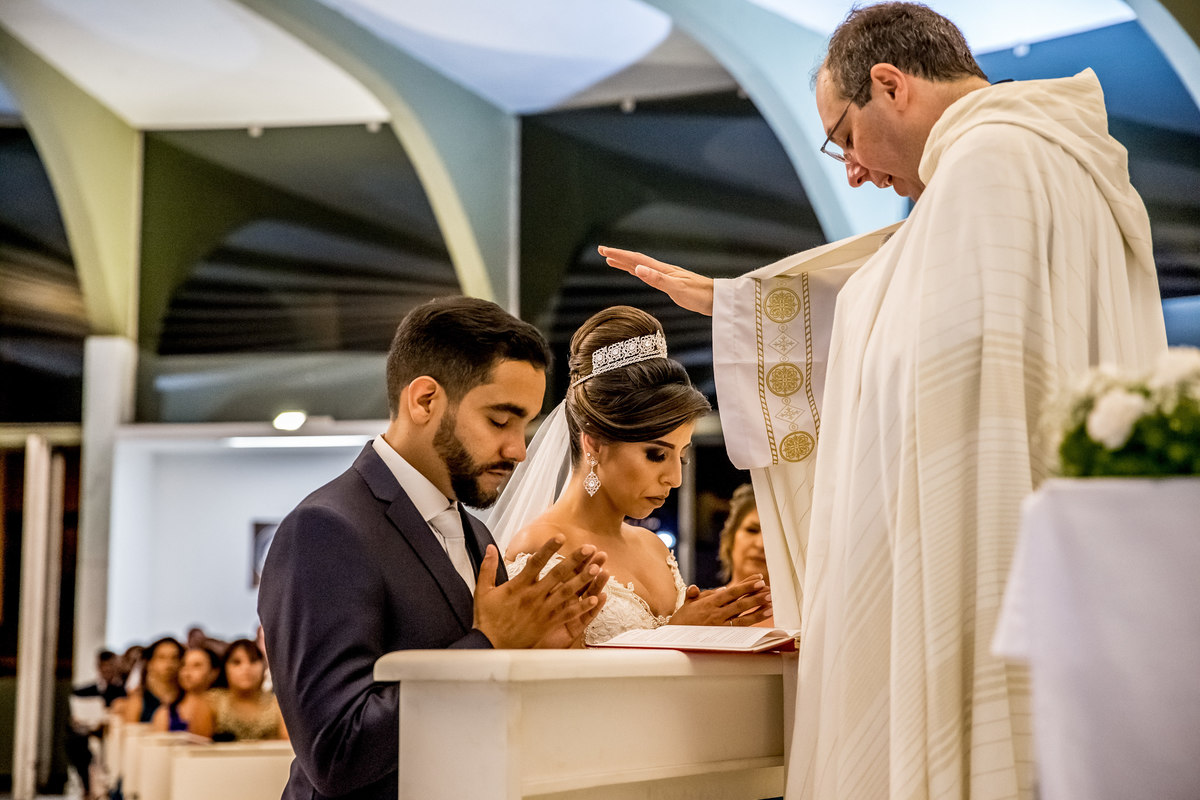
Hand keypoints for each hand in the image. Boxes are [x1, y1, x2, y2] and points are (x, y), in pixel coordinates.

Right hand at [473, 537, 608, 647]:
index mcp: (518, 586)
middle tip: (589, 548)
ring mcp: (543, 611)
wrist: (491, 646)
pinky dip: (582, 607)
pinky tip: (595, 599)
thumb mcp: (483, 590)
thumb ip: (487, 567)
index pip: (536, 563)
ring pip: (567, 592)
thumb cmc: (488, 619)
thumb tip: (490, 547)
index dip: (548, 548)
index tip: (560, 536)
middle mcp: (533, 597)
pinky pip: (568, 614)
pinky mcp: (548, 624)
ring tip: (597, 569)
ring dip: (583, 580)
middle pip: (557, 575)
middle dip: (575, 560)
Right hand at [598, 246, 714, 315]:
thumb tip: (638, 269)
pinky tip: (638, 273)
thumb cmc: (700, 295)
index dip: (619, 255)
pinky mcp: (671, 283)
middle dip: (618, 256)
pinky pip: (649, 275)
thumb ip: (658, 279)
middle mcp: (663, 270)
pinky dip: (638, 272)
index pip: (636, 260)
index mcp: (663, 270)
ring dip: (626, 263)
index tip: (603, 251)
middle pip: (636, 261)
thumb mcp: (677, 289)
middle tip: (601, 251)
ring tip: (611, 261)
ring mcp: (667, 276)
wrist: (718, 299)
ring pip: (641, 267)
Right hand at [668, 574, 771, 626]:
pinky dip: (751, 623)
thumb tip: (719, 588)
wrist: (674, 636)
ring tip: (771, 604)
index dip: (746, 585)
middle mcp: (716, 611)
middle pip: (739, 602)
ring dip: (757, 609)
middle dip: (754, 594)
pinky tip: (761, 618)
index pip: (731, 590)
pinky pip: (739, 628)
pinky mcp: (721, 634)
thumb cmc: (682, 619)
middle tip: (768, 588)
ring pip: (742, 615)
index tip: (759, 578)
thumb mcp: (688, 602)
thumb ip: (700, 593)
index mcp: (709, 601)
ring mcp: (719, 623)